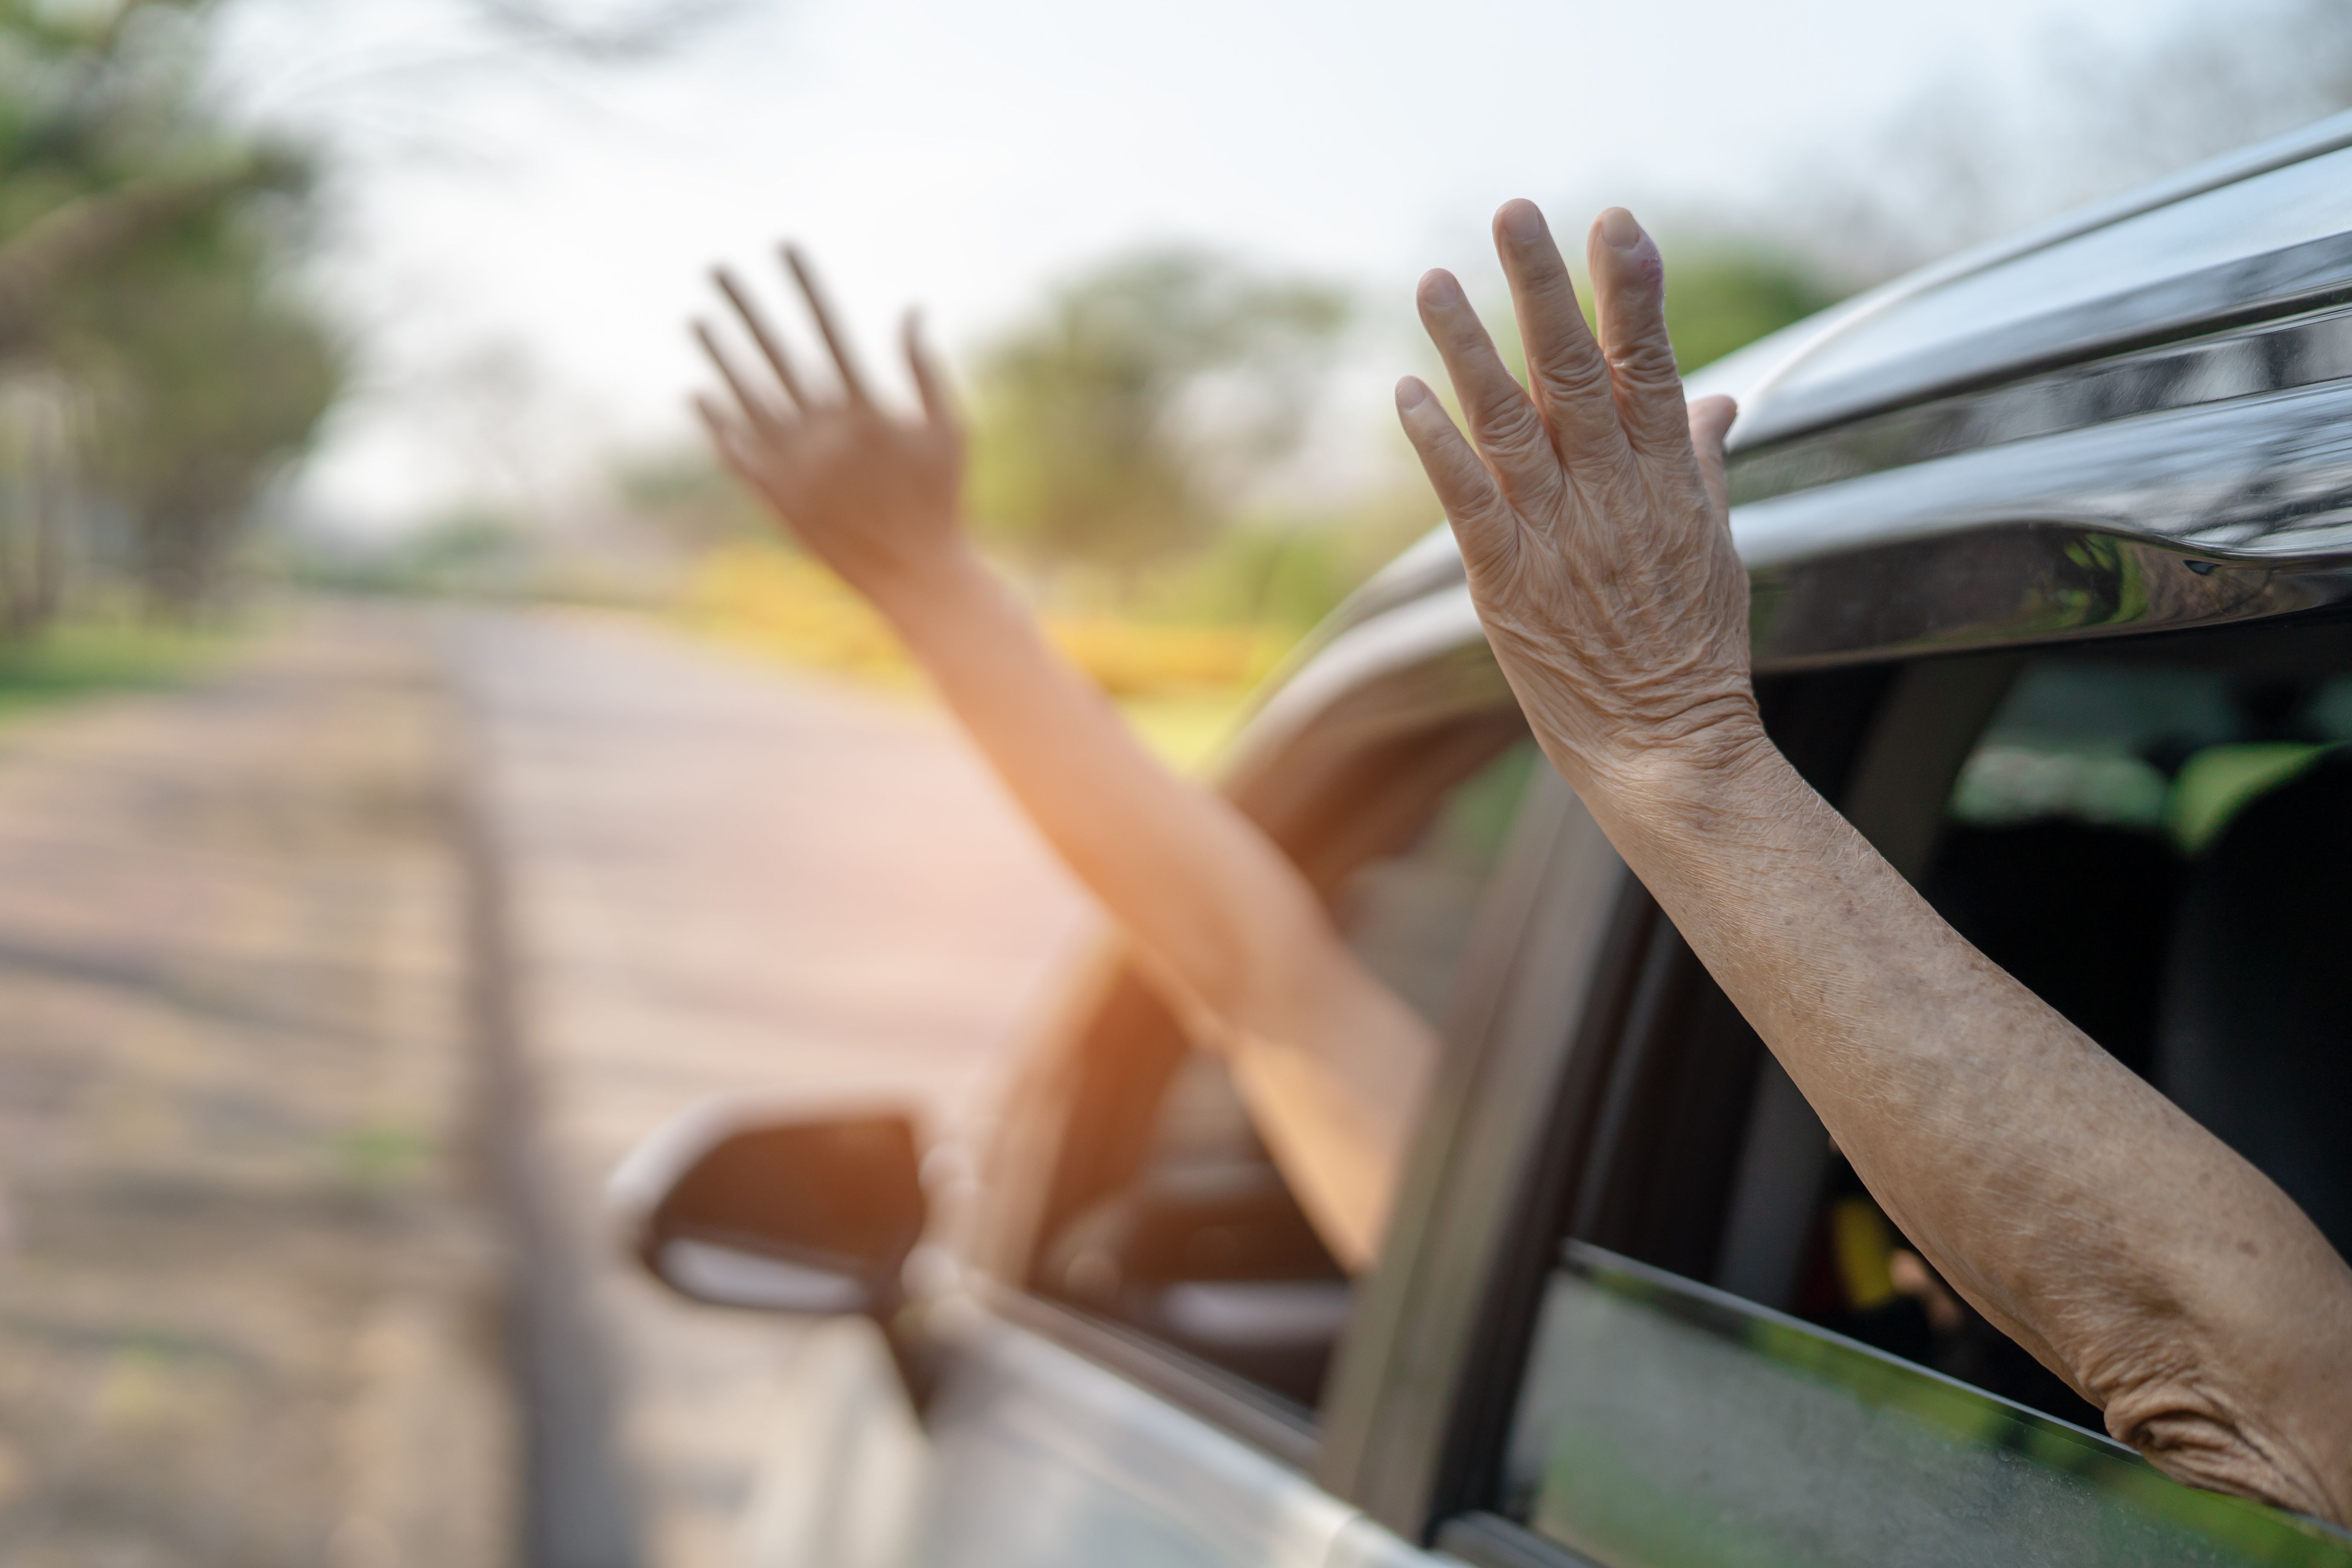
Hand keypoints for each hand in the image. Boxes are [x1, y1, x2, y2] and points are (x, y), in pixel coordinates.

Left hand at [692, 246, 967, 603]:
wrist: (916, 579)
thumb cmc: (940, 502)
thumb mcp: (951, 430)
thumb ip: (927, 369)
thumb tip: (911, 308)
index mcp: (866, 410)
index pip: (828, 329)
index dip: (805, 285)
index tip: (784, 246)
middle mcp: (822, 433)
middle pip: (774, 353)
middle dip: (745, 307)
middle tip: (715, 266)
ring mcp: (793, 466)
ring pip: (745, 397)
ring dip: (719, 356)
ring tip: (695, 317)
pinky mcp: (775, 498)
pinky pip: (736, 452)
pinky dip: (716, 423)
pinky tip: (699, 393)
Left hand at [1396, 201, 1757, 795]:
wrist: (1673, 750)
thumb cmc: (1694, 651)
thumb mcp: (1716, 545)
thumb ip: (1700, 462)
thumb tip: (1715, 395)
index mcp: (1666, 480)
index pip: (1651, 363)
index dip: (1631, 290)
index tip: (1616, 221)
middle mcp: (1613, 496)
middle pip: (1579, 372)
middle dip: (1544, 288)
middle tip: (1515, 211)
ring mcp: (1560, 538)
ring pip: (1512, 425)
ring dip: (1468, 349)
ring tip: (1432, 280)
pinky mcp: (1510, 586)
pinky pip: (1470, 502)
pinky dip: (1438, 446)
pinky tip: (1406, 392)